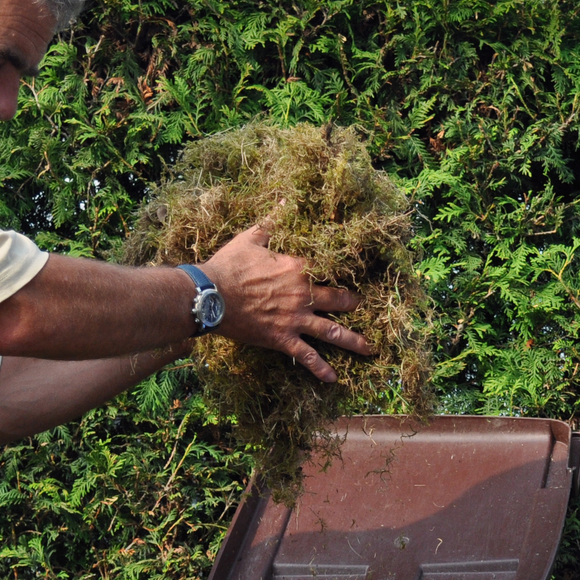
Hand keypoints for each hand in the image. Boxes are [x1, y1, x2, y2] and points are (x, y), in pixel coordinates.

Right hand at [199, 224, 372, 381]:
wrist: (210, 295)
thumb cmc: (229, 265)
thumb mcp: (251, 238)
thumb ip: (272, 221)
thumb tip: (286, 200)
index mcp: (298, 268)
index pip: (331, 268)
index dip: (344, 270)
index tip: (355, 273)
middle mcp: (303, 295)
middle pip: (340, 301)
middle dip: (354, 305)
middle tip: (365, 308)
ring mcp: (295, 320)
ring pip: (332, 332)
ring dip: (353, 341)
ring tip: (369, 349)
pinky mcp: (282, 339)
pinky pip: (307, 356)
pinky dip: (321, 369)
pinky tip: (334, 379)